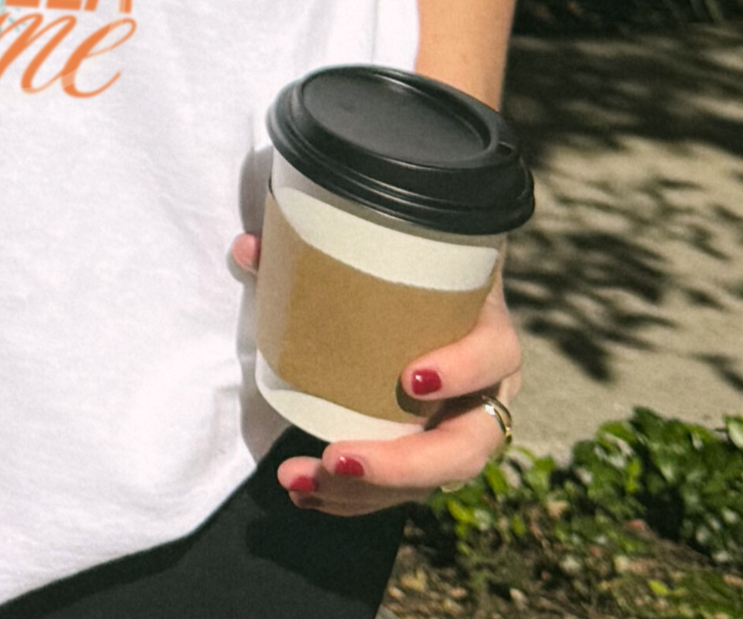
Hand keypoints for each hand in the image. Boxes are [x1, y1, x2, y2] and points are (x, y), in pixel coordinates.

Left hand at [230, 229, 520, 515]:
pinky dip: (354, 496)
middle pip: (467, 447)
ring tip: (299, 481)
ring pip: (430, 482)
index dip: (464, 370)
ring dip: (364, 492)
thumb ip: (317, 245)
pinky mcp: (431, 454)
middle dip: (400, 465)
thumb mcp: (388, 251)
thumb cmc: (412, 267)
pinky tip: (306, 491)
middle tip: (337, 458)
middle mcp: (487, 390)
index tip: (411, 379)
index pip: (497, 354)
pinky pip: (402, 489)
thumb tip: (246, 249)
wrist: (437, 286)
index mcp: (487, 329)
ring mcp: (462, 428)